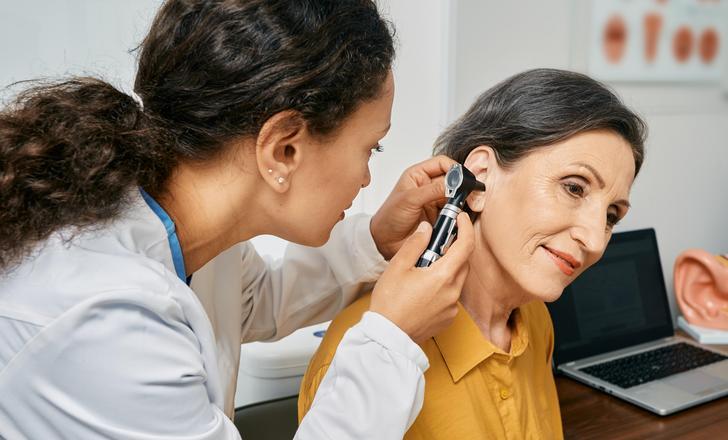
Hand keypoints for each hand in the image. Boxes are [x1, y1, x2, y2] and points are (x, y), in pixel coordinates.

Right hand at [369, 213, 473, 343]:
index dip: (466, 228)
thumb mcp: (398, 266)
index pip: (466, 245)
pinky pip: (451, 295)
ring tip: (425, 267)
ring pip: (457, 279)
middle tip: (437, 242)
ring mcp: (452, 307)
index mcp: (443, 276)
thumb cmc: (389, 302)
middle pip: (463, 262)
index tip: (461, 218)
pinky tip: (425, 288)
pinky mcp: (448, 318)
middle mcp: (453, 292)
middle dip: (454, 249)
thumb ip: (415, 244)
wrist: (387, 336)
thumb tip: (427, 229)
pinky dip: (443, 286)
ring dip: (448, 268)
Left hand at [370, 155, 456, 259]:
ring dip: (461, 202)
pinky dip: (459, 215)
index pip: (442, 163)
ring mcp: (435, 201)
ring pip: (457, 196)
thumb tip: (454, 183)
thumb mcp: (409, 200)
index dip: (454, 168)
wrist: (385, 242)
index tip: (463, 178)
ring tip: (460, 208)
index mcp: (418, 175)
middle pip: (453, 180)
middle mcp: (428, 186)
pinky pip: (455, 212)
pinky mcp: (440, 216)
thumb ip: (432, 190)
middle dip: (462, 186)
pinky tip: (458, 218)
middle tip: (469, 195)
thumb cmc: (389, 218)